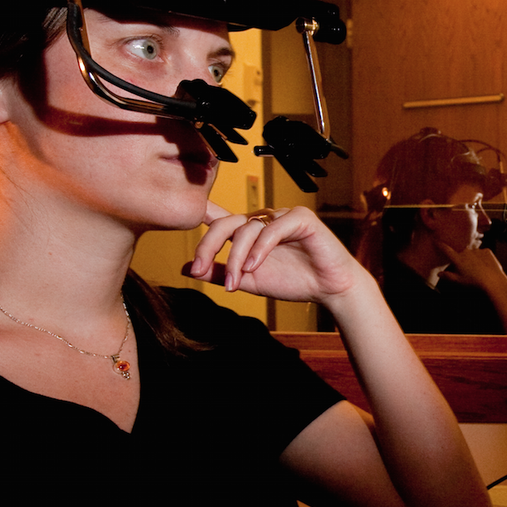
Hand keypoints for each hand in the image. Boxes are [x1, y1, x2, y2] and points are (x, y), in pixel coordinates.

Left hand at [186, 202, 363, 303]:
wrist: (330, 290)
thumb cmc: (294, 281)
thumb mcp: (249, 282)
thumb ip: (220, 274)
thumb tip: (186, 269)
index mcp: (249, 232)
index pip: (219, 220)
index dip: (200, 221)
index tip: (176, 226)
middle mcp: (263, 220)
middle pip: (226, 222)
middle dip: (208, 246)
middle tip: (199, 270)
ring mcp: (282, 216)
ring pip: (247, 229)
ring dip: (236, 257)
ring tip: (234, 282)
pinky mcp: (301, 218)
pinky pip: (273, 228)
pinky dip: (260, 248)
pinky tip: (254, 267)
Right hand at [436, 242, 506, 291]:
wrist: (492, 280)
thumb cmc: (474, 282)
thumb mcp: (458, 281)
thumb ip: (447, 276)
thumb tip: (439, 274)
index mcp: (458, 259)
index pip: (446, 249)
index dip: (440, 245)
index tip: (436, 240)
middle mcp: (466, 252)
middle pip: (461, 252)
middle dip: (462, 258)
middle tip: (466, 269)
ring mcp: (477, 250)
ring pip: (472, 253)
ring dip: (473, 259)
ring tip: (478, 270)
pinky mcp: (487, 251)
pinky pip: (482, 253)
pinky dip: (482, 258)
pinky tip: (485, 267)